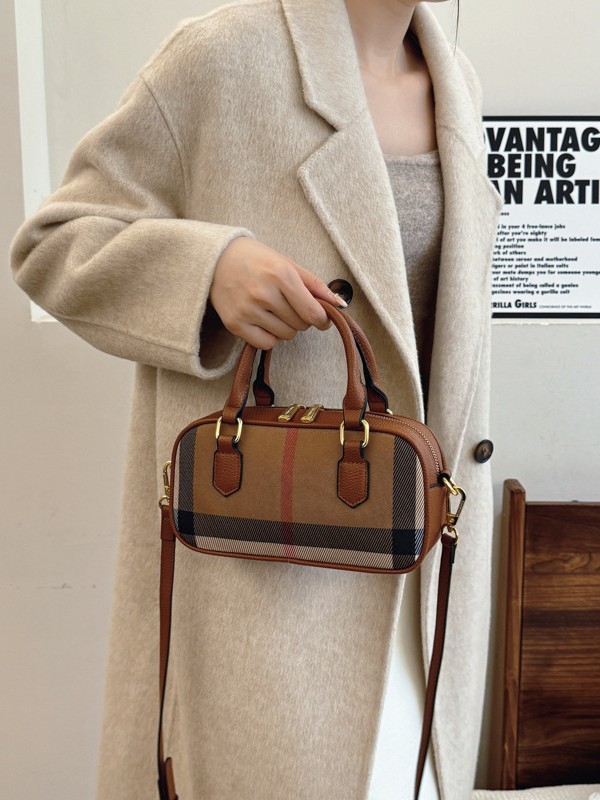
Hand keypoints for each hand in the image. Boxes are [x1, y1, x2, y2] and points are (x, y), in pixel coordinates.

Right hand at [209, 237, 347, 349]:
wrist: (217, 259)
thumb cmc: (256, 259)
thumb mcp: (287, 263)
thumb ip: (314, 285)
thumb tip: (339, 304)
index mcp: (281, 274)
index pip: (312, 312)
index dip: (322, 320)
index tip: (322, 319)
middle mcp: (264, 293)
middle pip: (300, 325)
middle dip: (301, 318)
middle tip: (290, 306)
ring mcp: (248, 310)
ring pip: (285, 335)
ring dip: (286, 327)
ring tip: (274, 310)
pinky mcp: (235, 324)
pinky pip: (266, 343)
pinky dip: (270, 336)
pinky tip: (264, 321)